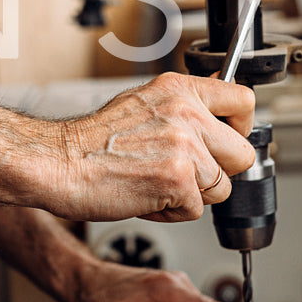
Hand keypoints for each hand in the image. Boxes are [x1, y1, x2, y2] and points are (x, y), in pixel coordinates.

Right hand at [53, 73, 255, 222]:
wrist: (58, 162)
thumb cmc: (92, 142)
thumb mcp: (143, 105)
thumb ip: (182, 111)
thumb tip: (214, 123)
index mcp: (179, 89)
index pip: (243, 100)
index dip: (239, 129)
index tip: (225, 140)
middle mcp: (186, 112)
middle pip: (242, 153)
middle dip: (218, 172)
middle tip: (185, 173)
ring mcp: (185, 144)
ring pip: (221, 188)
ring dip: (191, 196)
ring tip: (154, 183)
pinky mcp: (178, 178)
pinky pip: (195, 210)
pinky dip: (170, 212)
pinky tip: (144, 195)